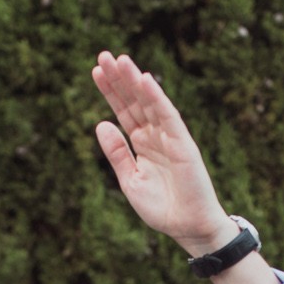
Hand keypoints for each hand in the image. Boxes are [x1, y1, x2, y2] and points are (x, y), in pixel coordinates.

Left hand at [90, 52, 231, 255]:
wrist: (188, 227)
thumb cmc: (162, 208)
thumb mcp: (130, 180)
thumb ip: (116, 152)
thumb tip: (100, 123)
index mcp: (142, 144)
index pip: (124, 111)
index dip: (111, 91)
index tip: (96, 71)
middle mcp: (155, 135)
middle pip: (134, 101)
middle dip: (120, 79)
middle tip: (104, 55)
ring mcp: (170, 137)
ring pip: (149, 102)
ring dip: (135, 80)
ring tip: (119, 60)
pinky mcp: (183, 142)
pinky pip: (168, 115)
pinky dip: (156, 97)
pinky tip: (144, 79)